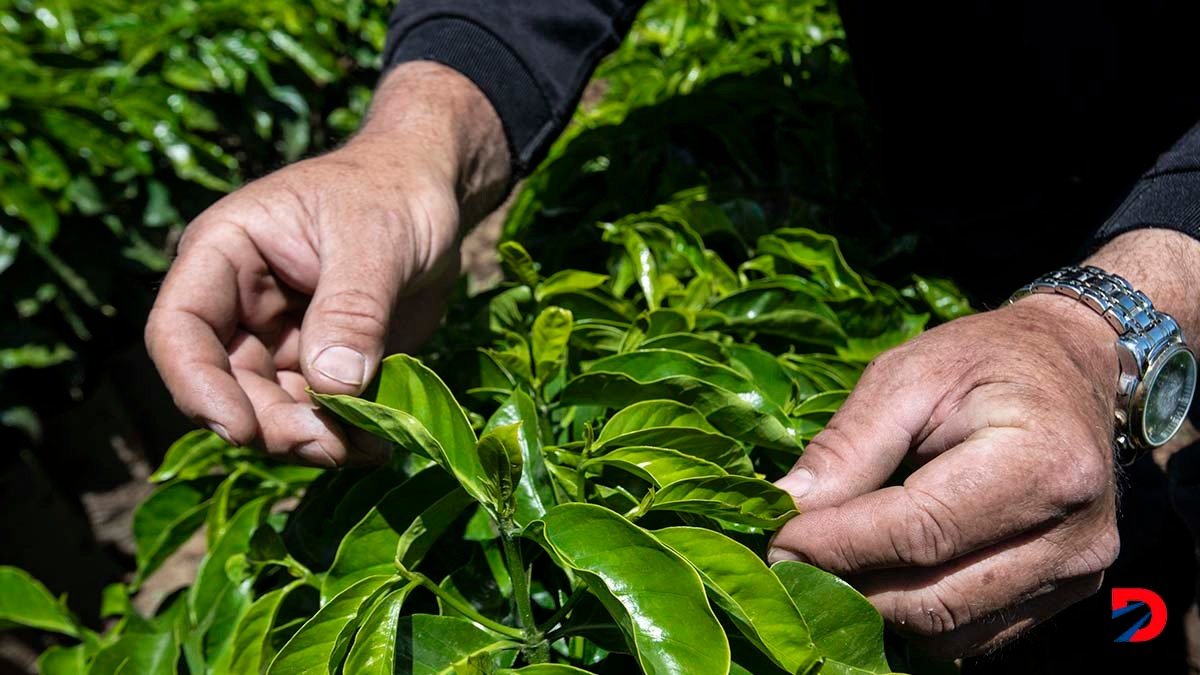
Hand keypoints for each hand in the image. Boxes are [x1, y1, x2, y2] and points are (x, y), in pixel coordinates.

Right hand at [145, 62, 508, 465]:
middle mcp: (239, 304)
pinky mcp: (320, 365)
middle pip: (226, 386)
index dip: (197, 386)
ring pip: (269, 410)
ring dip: (312, 440)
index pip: (180, 329)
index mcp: (225, 253)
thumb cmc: (393, 193)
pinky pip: (317, 415)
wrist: (432, 194)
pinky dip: (343, 436)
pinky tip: (378, 443)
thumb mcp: (376, 241)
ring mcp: (277, 339)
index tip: (239, 430)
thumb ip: (352, 310)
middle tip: (330, 445)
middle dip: (272, 425)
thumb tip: (334, 386)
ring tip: (368, 447)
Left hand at [769, 229, 1199, 656]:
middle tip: (785, 563)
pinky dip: (912, 618)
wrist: (1071, 366)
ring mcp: (1075, 575)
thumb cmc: (982, 360)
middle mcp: (1074, 535)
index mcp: (1044, 463)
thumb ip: (849, 444)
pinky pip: (972, 635)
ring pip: (948, 631)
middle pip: (934, 598)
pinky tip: (874, 577)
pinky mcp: (1064, 596)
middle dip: (846, 587)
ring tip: (823, 568)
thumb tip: (783, 507)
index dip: (838, 546)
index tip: (774, 542)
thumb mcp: (906, 374)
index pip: (920, 532)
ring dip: (873, 611)